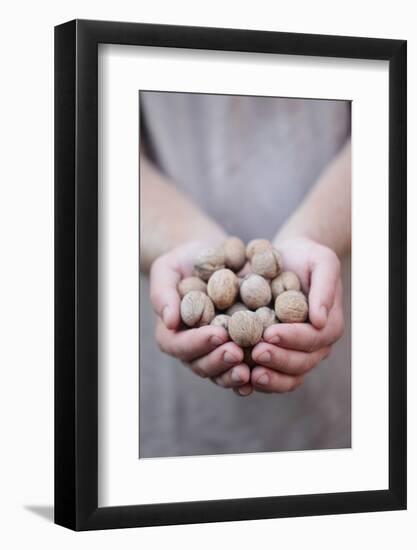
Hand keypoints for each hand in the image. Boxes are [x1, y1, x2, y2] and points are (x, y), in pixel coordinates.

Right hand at [150, 241, 251, 390]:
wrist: (217, 256)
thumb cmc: (186, 260)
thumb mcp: (168, 268)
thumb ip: (163, 293)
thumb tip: (169, 322)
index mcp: (172, 332)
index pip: (178, 345)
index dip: (197, 343)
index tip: (218, 334)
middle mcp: (193, 348)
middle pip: (201, 365)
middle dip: (219, 361)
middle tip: (237, 353)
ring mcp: (216, 352)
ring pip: (222, 373)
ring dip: (234, 373)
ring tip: (250, 369)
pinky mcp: (239, 350)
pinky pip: (244, 368)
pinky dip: (254, 374)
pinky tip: (266, 371)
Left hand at [249, 237, 344, 392]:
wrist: (285, 259)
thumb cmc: (305, 256)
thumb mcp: (322, 261)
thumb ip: (325, 287)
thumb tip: (321, 320)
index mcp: (328, 325)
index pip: (313, 338)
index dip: (292, 338)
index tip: (269, 334)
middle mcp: (314, 345)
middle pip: (301, 362)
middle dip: (278, 360)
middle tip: (256, 353)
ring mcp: (295, 354)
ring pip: (287, 377)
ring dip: (269, 379)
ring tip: (248, 375)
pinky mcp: (276, 355)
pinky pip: (269, 375)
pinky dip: (256, 382)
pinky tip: (239, 380)